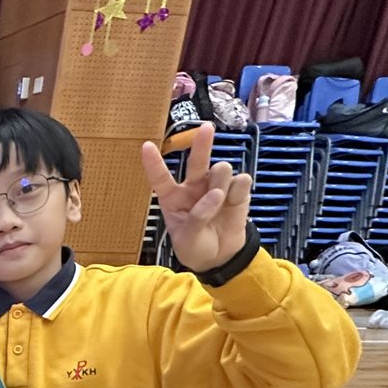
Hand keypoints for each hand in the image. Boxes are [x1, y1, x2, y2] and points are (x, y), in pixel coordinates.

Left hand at [140, 123, 251, 272]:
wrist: (221, 259)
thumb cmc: (196, 248)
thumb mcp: (188, 240)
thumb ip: (198, 218)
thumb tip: (216, 194)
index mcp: (173, 199)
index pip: (161, 178)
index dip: (154, 163)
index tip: (146, 146)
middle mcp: (194, 188)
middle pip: (197, 161)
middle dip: (202, 144)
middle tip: (207, 128)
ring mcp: (216, 186)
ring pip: (221, 170)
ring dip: (221, 185)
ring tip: (220, 203)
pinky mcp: (237, 191)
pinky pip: (241, 181)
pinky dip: (238, 192)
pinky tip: (234, 202)